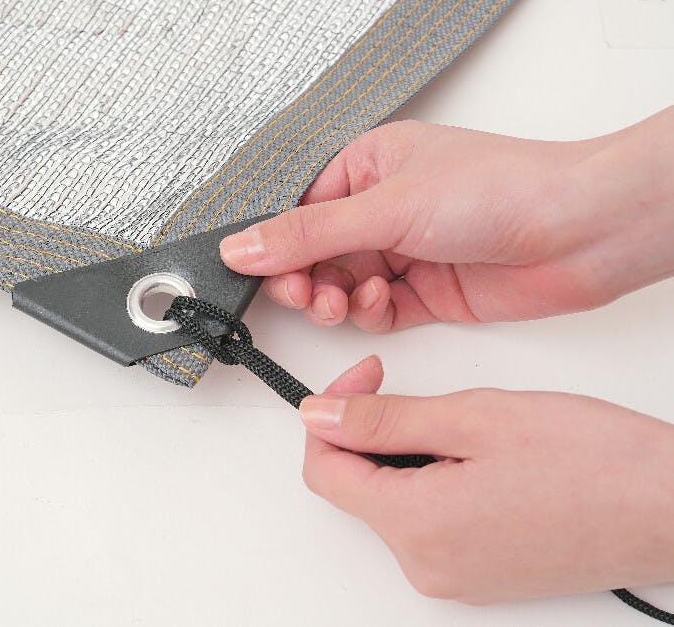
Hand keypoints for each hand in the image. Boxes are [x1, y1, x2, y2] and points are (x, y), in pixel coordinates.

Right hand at [220, 108, 673, 330]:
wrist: (579, 230)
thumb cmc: (498, 189)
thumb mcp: (384, 207)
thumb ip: (306, 234)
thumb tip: (240, 248)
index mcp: (367, 166)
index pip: (298, 209)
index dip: (274, 243)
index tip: (254, 270)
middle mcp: (381, 208)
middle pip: (314, 253)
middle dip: (303, 277)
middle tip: (302, 294)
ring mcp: (403, 252)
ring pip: (340, 286)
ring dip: (333, 299)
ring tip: (340, 301)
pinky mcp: (425, 292)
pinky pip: (374, 311)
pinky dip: (368, 313)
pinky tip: (380, 300)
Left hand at [302, 356, 673, 603]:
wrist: (673, 511)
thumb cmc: (597, 465)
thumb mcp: (475, 418)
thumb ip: (384, 419)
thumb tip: (321, 415)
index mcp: (417, 527)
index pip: (324, 470)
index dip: (332, 414)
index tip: (364, 378)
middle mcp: (427, 567)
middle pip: (358, 488)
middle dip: (375, 433)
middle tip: (425, 397)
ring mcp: (455, 579)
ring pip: (394, 503)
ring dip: (410, 458)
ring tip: (472, 434)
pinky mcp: (480, 578)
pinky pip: (430, 525)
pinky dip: (436, 485)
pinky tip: (482, 464)